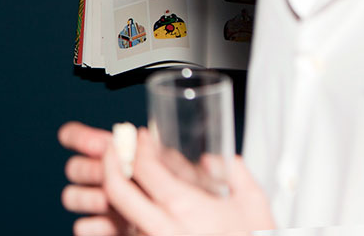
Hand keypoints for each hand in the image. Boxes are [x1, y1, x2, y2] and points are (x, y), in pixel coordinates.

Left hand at [59, 122, 274, 235]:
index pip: (144, 167)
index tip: (138, 137)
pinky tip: (134, 210)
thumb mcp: (254, 207)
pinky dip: (128, 219)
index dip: (137, 147)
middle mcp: (160, 228)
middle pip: (116, 189)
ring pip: (121, 214)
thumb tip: (218, 160)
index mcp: (183, 208)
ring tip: (125, 179)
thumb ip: (237, 175)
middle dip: (109, 163)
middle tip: (113, 149)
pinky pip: (130, 233)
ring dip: (120, 194)